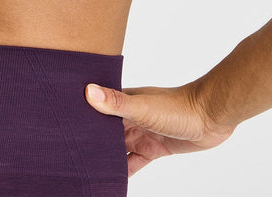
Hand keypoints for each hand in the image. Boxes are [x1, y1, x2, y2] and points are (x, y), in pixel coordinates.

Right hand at [84, 80, 235, 176]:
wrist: (210, 117)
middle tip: (69, 155)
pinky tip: (114, 182)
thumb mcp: (143, 107)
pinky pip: (133, 162)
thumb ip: (117, 102)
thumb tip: (88, 90)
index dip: (80, 118)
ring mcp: (141, 132)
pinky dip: (124, 172)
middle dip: (89, 142)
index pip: (95, 111)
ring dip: (105, 159)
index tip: (61, 127)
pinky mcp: (153, 148)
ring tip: (85, 170)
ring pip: (116, 149)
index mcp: (122, 102)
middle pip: (103, 133)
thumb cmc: (177, 107)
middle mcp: (128, 117)